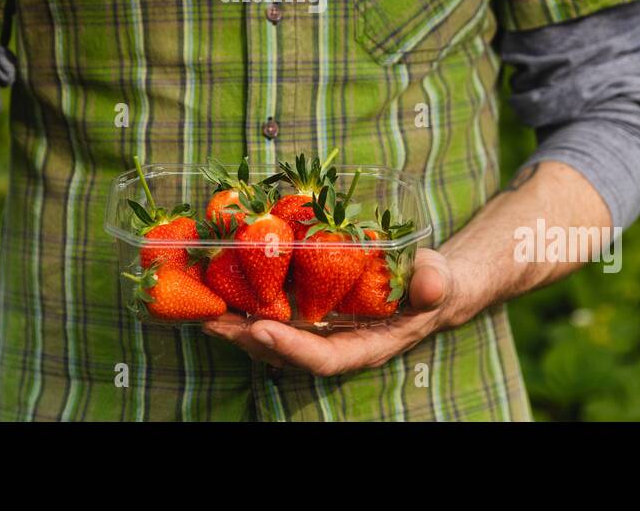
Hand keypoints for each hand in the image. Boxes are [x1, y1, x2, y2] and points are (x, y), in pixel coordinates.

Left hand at [202, 248, 461, 375]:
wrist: (425, 284)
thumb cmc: (433, 284)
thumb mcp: (439, 281)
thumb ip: (433, 284)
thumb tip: (430, 284)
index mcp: (365, 346)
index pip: (323, 358)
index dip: (291, 348)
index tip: (260, 328)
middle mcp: (335, 344)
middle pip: (284, 352)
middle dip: (247, 338)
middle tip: (211, 319)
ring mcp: (318, 329)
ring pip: (271, 336)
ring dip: (235, 324)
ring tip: (201, 308)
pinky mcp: (308, 310)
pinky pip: (273, 313)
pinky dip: (245, 302)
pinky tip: (218, 286)